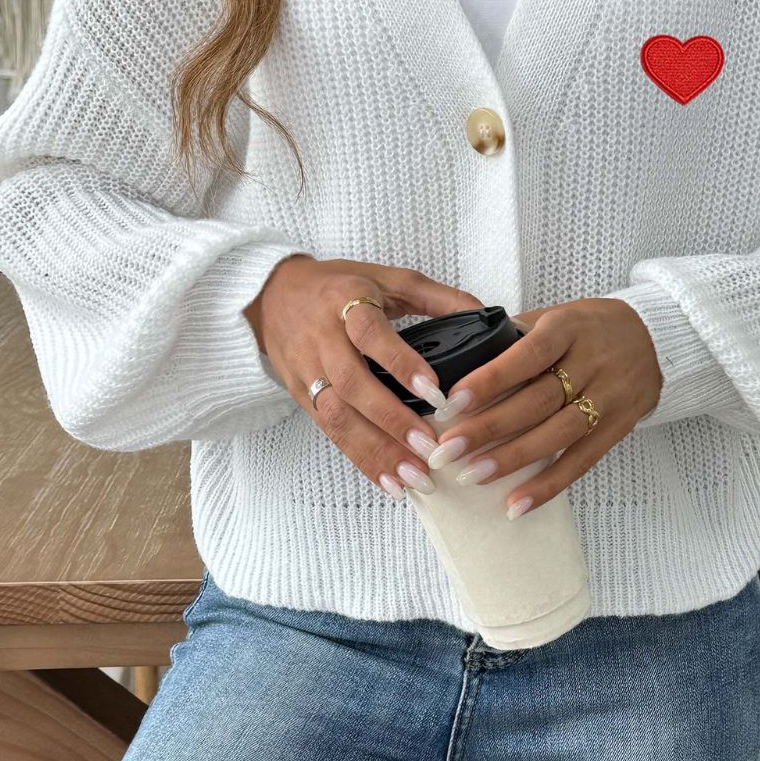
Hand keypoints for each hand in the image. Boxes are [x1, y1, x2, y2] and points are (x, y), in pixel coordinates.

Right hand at [243, 256, 484, 499]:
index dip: (400, 363)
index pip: (370, 334)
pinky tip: (390, 482)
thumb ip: (437, 296)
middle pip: (352, 384)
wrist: (273, 295)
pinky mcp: (302, 397)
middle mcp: (322, 339)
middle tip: (429, 447)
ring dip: (377, 451)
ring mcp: (308, 371)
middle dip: (391, 420)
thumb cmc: (340, 285)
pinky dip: (361, 460)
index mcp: (347, 302)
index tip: (434, 391)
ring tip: (414, 477)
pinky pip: (331, 433)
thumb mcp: (388, 278)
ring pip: (338, 416)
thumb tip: (486, 315)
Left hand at [425, 298, 662, 517]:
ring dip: (512, 459)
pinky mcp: (617, 428)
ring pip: (557, 434)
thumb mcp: (555, 316)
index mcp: (568, 327)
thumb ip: (513, 337)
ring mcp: (608, 398)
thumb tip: (459, 365)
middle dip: (489, 428)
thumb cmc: (589, 327)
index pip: (527, 355)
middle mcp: (591, 363)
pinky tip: (516, 503)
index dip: (490, 380)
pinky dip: (548, 485)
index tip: (453, 401)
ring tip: (472, 476)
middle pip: (537, 401)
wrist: (655, 338)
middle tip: (447, 450)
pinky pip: (581, 461)